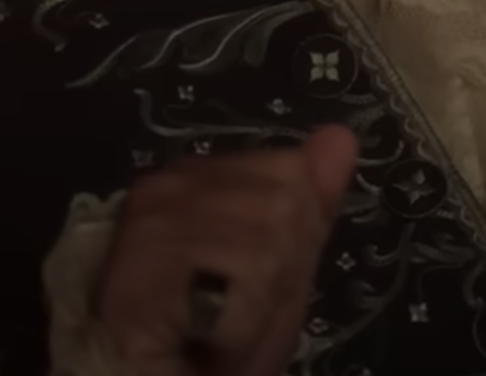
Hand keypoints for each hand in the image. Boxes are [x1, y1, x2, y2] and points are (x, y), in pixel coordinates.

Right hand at [93, 125, 358, 375]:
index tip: (253, 286)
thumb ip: (309, 207)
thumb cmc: (209, 348)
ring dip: (258, 302)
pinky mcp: (144, 266)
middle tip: (235, 312)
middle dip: (278, 270)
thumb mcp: (278, 277)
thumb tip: (342, 136)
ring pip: (267, 242)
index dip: (291, 238)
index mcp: (194, 180)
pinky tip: (205, 337)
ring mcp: (150, 223)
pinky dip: (242, 319)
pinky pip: (244, 272)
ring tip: (218, 329)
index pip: (287, 171)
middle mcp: (165, 187)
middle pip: (283, 202)